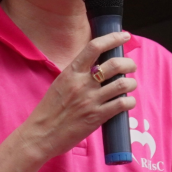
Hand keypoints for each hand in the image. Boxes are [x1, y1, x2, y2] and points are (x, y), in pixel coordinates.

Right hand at [18, 31, 135, 162]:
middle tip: (131, 66)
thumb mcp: (60, 85)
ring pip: (122, 84)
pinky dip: (129, 102)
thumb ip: (77, 75)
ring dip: (131, 83)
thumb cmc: (49, 111)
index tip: (124, 36)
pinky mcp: (97, 117)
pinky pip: (122, 104)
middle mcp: (82, 84)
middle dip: (129, 63)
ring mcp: (90, 100)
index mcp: (71, 72)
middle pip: (114, 64)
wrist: (40, 135)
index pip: (94, 47)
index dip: (113, 38)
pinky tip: (127, 103)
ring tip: (129, 85)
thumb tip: (97, 68)